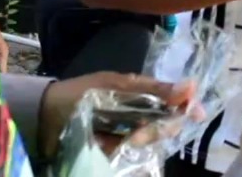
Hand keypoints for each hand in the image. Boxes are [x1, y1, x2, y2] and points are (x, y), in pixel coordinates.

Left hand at [37, 72, 194, 159]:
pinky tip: (107, 148)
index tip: (198, 114)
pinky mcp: (114, 152)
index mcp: (137, 93)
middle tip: (132, 135)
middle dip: (153, 130)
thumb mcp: (115, 86)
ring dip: (135, 143)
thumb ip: (151, 89)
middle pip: (160, 125)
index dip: (185, 107)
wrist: (44, 118)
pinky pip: (130, 156)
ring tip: (110, 141)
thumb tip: (192, 86)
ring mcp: (125, 135)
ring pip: (146, 142)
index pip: (171, 101)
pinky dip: (122, 153)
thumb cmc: (78, 95)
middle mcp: (136, 114)